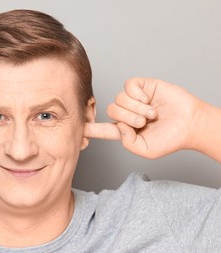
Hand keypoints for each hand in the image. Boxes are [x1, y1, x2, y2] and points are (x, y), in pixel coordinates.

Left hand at [84, 78, 203, 158]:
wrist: (191, 123)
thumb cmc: (171, 139)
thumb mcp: (146, 150)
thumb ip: (128, 143)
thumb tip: (119, 125)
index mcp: (125, 130)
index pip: (104, 129)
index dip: (90, 129)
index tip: (77, 128)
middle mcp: (127, 114)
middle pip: (111, 111)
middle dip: (127, 118)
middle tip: (144, 122)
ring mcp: (133, 100)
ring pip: (119, 99)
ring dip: (136, 108)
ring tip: (152, 114)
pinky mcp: (142, 87)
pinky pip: (128, 86)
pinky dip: (137, 95)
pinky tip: (148, 99)